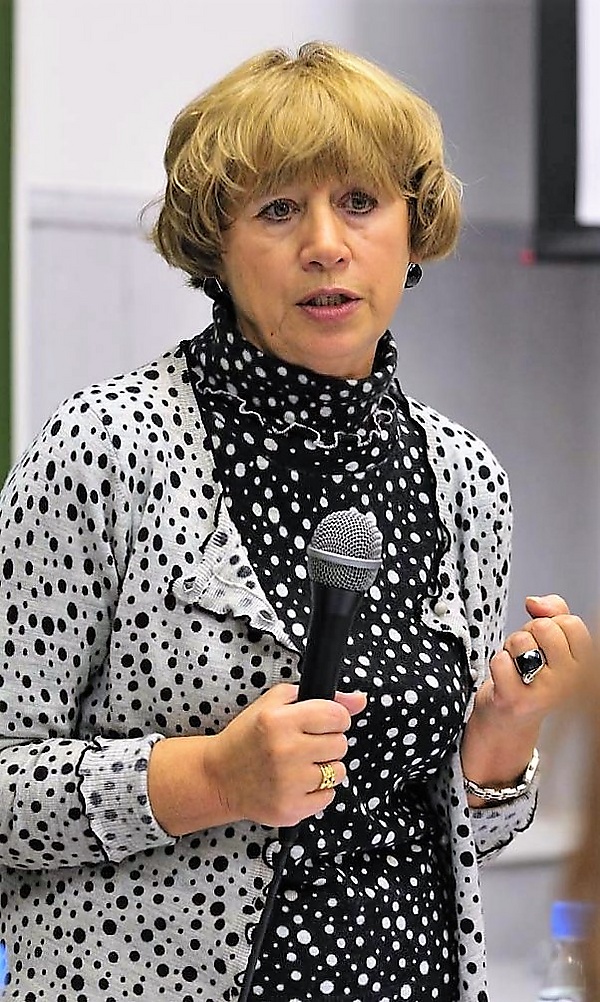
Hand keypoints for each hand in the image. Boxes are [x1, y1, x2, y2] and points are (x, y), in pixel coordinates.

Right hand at [204, 683, 366, 828]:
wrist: (219, 776)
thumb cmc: (247, 737)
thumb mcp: (274, 704)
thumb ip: (321, 697)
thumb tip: (359, 700)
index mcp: (279, 721)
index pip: (338, 716)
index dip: (334, 718)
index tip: (323, 722)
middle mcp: (284, 752)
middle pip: (341, 744)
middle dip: (328, 742)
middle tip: (305, 744)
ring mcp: (288, 784)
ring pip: (338, 772)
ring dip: (324, 767)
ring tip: (299, 764)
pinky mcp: (290, 809)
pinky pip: (329, 796)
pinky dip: (317, 790)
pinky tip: (296, 783)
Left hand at [476, 594, 591, 729]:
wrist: (508, 722)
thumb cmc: (528, 674)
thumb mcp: (548, 640)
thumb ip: (551, 612)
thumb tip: (535, 602)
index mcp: (582, 665)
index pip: (569, 622)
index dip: (548, 624)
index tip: (544, 644)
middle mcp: (570, 681)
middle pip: (544, 627)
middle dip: (527, 633)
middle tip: (525, 656)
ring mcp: (545, 692)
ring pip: (521, 641)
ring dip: (510, 648)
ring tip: (515, 666)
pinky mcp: (517, 700)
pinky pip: (500, 660)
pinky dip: (496, 663)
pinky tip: (504, 679)